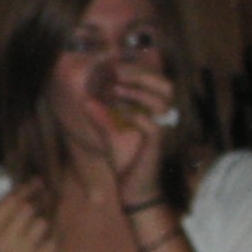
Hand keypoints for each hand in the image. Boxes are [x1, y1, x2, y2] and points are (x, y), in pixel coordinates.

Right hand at [0, 184, 56, 251]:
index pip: (9, 203)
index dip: (24, 188)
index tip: (35, 182)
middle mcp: (2, 246)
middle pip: (27, 210)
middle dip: (34, 203)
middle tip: (38, 201)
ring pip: (41, 225)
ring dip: (40, 221)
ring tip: (35, 227)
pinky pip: (51, 243)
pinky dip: (50, 239)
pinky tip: (42, 241)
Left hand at [87, 60, 176, 202]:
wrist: (132, 188)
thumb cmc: (124, 160)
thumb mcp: (108, 134)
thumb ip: (100, 116)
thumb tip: (86, 100)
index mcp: (152, 110)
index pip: (154, 81)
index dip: (138, 69)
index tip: (115, 63)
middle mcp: (161, 116)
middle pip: (164, 84)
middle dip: (141, 73)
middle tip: (117, 70)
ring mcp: (162, 128)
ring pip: (162, 100)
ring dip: (138, 91)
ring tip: (116, 89)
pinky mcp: (157, 143)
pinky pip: (151, 123)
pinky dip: (134, 115)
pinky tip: (118, 112)